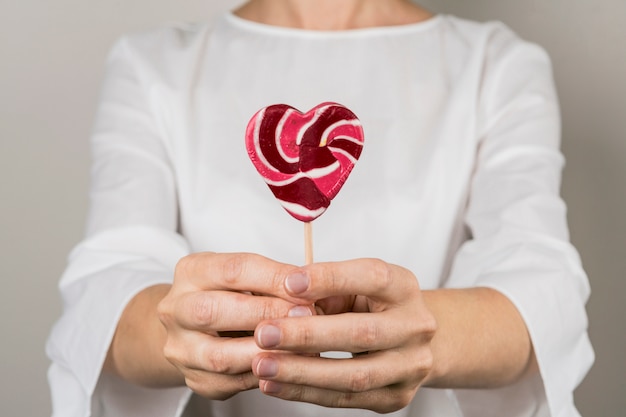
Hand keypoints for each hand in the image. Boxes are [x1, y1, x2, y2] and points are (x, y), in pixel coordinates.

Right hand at [157, 252, 303, 399]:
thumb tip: (314, 291)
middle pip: (214, 311)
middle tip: (306, 315)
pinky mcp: (193, 378)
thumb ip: (272, 280)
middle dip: (266, 313)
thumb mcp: (245, 275)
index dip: (273, 278)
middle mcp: (176, 309)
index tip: (306, 286)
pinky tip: (290, 366)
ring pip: (220, 357)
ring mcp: (180, 348)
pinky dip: (263, 375)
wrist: (192, 326)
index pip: (232, 270)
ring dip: (266, 352)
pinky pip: (230, 383)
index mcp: (191, 272)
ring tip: (304, 345)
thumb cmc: (228, 294)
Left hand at [251, 258, 436, 412]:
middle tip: (265, 333)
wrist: (409, 340)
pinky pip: (346, 399)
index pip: (372, 277)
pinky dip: (306, 392)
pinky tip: (275, 385)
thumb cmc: (369, 305)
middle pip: (362, 332)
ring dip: (302, 371)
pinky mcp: (396, 397)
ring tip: (262, 365)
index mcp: (404, 287)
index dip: (331, 278)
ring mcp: (410, 366)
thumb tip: (286, 298)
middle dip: (307, 334)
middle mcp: (416, 326)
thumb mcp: (353, 286)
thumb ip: (325, 290)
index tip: (289, 283)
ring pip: (354, 375)